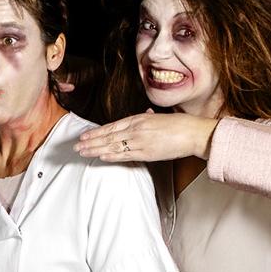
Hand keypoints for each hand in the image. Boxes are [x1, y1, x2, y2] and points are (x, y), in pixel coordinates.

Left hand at [75, 110, 217, 162]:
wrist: (194, 133)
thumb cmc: (179, 125)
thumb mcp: (159, 118)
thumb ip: (148, 118)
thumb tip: (145, 115)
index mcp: (138, 119)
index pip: (111, 126)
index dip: (96, 132)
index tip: (84, 136)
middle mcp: (136, 129)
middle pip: (108, 136)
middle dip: (90, 142)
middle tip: (76, 146)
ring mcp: (140, 141)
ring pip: (113, 146)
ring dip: (96, 150)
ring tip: (83, 153)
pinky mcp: (147, 153)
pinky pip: (125, 155)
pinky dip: (111, 156)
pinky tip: (101, 157)